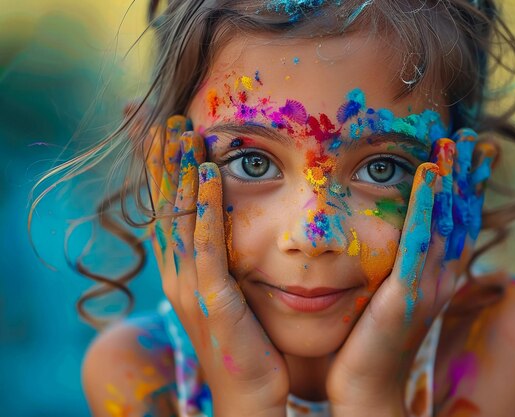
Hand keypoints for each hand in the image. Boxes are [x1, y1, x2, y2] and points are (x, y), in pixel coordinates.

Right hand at [146, 116, 288, 416]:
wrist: (252, 396)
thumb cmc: (248, 345)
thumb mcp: (233, 296)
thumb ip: (227, 264)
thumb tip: (234, 231)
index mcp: (182, 274)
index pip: (167, 213)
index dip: (164, 174)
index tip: (169, 136)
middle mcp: (177, 276)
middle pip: (165, 208)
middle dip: (165, 164)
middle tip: (170, 121)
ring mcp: (191, 288)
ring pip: (179, 219)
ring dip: (180, 173)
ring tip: (183, 133)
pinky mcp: (213, 299)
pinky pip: (206, 245)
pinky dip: (203, 207)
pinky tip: (207, 175)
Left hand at [327, 130, 496, 416]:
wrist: (365, 386)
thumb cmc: (371, 342)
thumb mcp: (394, 300)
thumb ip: (403, 271)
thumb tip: (401, 244)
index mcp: (439, 280)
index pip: (460, 225)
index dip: (468, 188)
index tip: (470, 154)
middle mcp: (442, 279)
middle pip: (461, 217)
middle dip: (467, 176)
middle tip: (471, 136)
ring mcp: (428, 286)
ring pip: (445, 223)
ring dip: (450, 180)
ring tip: (453, 143)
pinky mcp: (405, 293)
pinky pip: (417, 241)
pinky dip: (424, 206)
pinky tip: (427, 176)